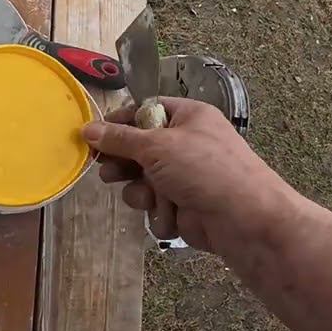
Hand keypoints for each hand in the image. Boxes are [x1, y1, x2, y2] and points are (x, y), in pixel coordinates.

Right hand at [81, 97, 287, 252]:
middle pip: (139, 149)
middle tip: (107, 171)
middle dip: (124, 163)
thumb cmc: (204, 169)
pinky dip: (158, 212)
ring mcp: (185, 177)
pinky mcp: (184, 207)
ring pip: (143, 181)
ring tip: (146, 196)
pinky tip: (168, 214)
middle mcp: (186, 144)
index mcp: (188, 117)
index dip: (119, 122)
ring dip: (141, 191)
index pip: (145, 111)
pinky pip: (155, 205)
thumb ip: (120, 139)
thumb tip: (87, 128)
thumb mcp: (158, 146)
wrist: (244, 219)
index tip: (93, 135)